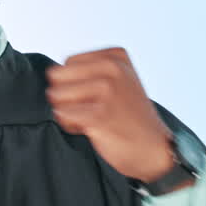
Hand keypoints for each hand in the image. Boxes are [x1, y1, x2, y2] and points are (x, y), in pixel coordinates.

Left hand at [45, 47, 174, 182]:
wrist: (153, 149)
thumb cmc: (128, 116)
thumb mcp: (118, 79)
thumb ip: (89, 69)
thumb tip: (51, 73)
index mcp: (115, 57)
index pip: (67, 63)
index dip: (74, 83)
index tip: (98, 97)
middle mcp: (112, 69)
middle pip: (56, 77)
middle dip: (66, 96)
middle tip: (91, 108)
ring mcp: (106, 91)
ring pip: (56, 96)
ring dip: (68, 112)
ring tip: (93, 118)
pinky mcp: (99, 115)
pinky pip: (62, 115)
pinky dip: (72, 126)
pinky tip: (94, 129)